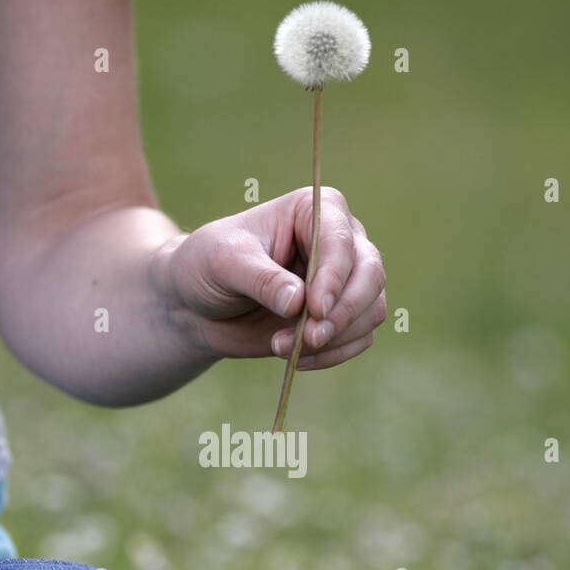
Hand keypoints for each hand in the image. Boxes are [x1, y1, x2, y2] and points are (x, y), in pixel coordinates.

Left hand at [156, 187, 386, 370]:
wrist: (199, 304)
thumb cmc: (207, 267)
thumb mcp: (223, 263)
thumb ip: (261, 279)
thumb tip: (299, 301)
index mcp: (316, 209)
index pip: (341, 241)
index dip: (334, 277)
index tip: (315, 310)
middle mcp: (341, 241)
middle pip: (370, 275)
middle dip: (343, 312)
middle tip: (308, 338)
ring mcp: (346, 280)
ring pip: (371, 309)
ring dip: (334, 338)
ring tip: (281, 347)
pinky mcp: (342, 316)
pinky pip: (360, 338)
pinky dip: (333, 355)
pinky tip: (296, 360)